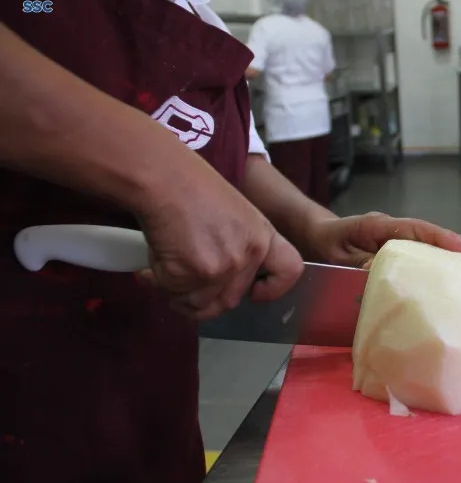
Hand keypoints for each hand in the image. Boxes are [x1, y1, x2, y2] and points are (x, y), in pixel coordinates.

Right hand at [136, 165, 303, 319]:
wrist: (165, 178)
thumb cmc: (192, 188)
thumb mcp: (235, 215)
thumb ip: (238, 245)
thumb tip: (223, 279)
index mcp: (262, 236)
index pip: (289, 270)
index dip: (273, 288)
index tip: (254, 292)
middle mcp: (248, 255)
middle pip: (231, 300)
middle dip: (205, 297)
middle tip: (185, 282)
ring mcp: (222, 267)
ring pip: (200, 304)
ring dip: (179, 294)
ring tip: (165, 272)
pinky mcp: (193, 274)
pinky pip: (175, 294)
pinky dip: (160, 284)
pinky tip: (150, 269)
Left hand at [306, 212, 460, 270]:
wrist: (317, 237)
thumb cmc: (326, 246)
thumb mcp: (335, 258)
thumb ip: (357, 264)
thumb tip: (378, 271)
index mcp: (379, 226)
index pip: (415, 229)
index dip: (440, 238)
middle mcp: (395, 230)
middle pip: (434, 236)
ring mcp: (400, 240)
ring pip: (434, 246)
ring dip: (460, 259)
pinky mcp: (402, 252)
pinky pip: (426, 257)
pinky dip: (445, 266)